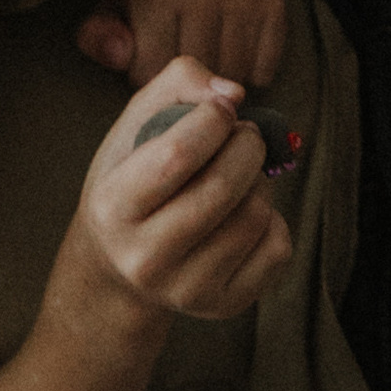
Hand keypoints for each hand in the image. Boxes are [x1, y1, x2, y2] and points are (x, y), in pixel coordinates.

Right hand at [71, 60, 290, 325]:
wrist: (120, 265)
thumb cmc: (132, 177)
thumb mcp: (134, 124)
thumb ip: (178, 85)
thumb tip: (235, 93)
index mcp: (112, 207)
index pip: (177, 156)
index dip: (212, 119)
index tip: (221, 108)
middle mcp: (144, 258)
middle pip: (223, 189)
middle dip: (248, 145)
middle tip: (245, 134)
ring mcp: (186, 290)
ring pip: (255, 217)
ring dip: (260, 182)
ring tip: (241, 174)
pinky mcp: (223, 306)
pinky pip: (277, 250)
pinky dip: (273, 219)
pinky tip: (245, 212)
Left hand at [77, 0, 288, 92]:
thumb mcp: (111, 11)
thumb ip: (99, 37)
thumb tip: (118, 54)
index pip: (151, 72)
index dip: (144, 75)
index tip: (144, 57)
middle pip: (196, 77)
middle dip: (183, 81)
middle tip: (176, 54)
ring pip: (232, 78)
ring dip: (217, 80)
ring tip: (201, 52)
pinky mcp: (272, 3)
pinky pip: (263, 70)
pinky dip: (249, 71)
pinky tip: (230, 48)